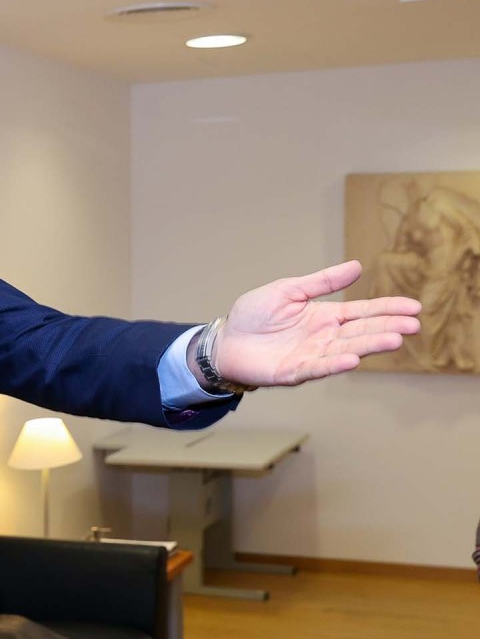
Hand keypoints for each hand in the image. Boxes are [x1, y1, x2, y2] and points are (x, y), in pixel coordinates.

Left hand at [212, 259, 420, 387]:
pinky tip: (353, 359)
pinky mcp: (292, 372)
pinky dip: (334, 364)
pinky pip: (317, 368)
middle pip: (361, 332)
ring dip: (370, 346)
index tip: (414, 307)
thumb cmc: (253, 316)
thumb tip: (357, 266)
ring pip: (346, 350)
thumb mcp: (288, 290)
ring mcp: (310, 355)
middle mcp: (323, 337)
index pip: (362, 312)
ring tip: (394, 339)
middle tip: (413, 325)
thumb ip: (321, 282)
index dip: (387, 309)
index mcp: (325, 317)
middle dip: (387, 328)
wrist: (224, 341)